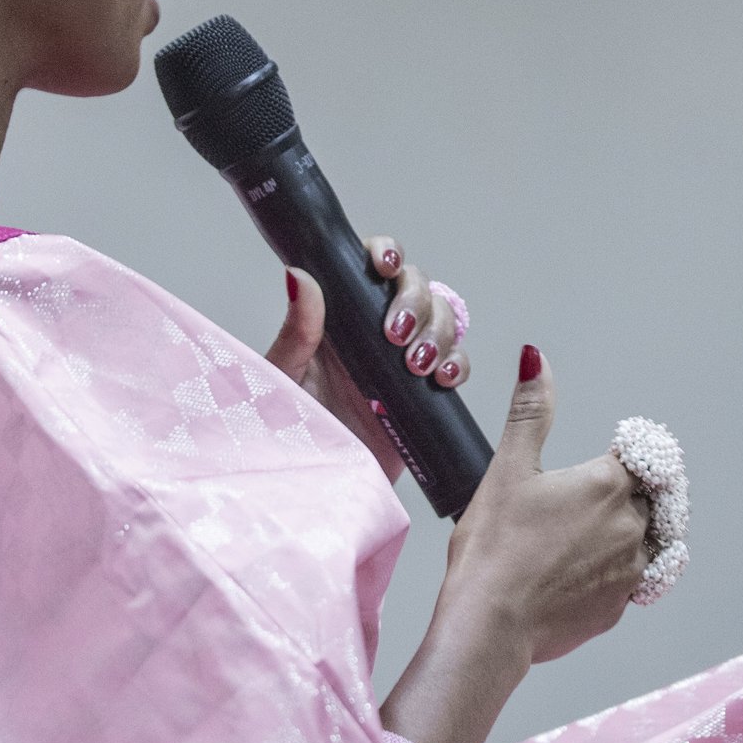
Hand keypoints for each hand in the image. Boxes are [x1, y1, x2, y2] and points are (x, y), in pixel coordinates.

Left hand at [263, 236, 468, 480]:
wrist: (316, 489)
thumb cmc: (289, 432)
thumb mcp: (286, 377)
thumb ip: (296, 331)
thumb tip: (299, 276)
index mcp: (340, 317)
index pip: (370, 267)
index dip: (387, 254)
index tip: (386, 265)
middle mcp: (375, 332)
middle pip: (416, 287)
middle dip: (416, 302)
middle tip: (396, 334)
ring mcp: (403, 361)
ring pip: (441, 320)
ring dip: (436, 334)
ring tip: (416, 365)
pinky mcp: (424, 394)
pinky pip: (455, 364)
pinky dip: (456, 364)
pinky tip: (441, 378)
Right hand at [440, 347, 652, 664]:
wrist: (488, 625)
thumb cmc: (493, 547)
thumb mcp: (508, 468)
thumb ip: (530, 410)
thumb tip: (534, 357)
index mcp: (609, 483)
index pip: (643, 456)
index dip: (629, 454)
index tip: (615, 457)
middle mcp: (631, 525)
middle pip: (648, 498)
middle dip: (629, 494)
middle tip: (592, 501)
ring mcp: (631, 570)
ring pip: (647, 541)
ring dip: (628, 534)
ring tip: (585, 538)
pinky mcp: (620, 607)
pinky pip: (632, 582)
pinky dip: (614, 573)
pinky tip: (579, 574)